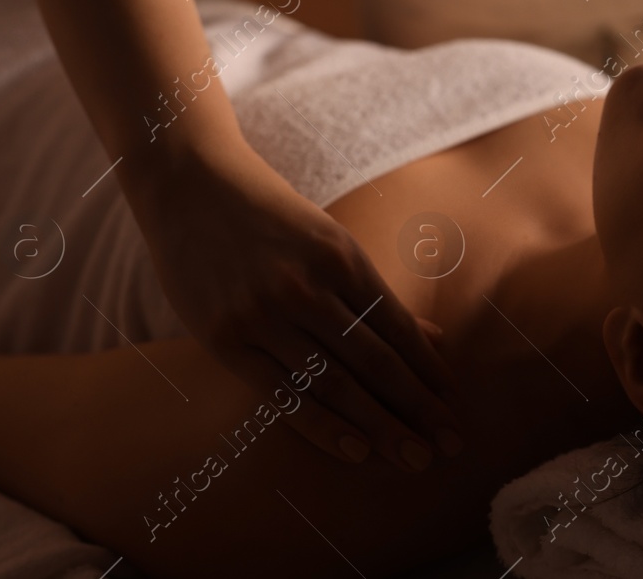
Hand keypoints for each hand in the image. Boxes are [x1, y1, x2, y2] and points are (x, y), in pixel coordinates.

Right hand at [125, 138, 460, 471]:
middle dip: (416, 407)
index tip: (453, 403)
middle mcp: (306, 287)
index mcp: (340, 256)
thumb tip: (434, 340)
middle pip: (374, 361)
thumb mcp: (329, 240)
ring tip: (412, 456)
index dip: (428, 370)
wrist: (189, 186)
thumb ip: (374, 293)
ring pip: (334, 383)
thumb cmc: (270, 217)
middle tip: (448, 444)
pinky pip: (281, 394)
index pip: (396, 326)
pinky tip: (355, 450)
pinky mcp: (225, 339)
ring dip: (379, 426)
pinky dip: (322, 426)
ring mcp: (263, 315)